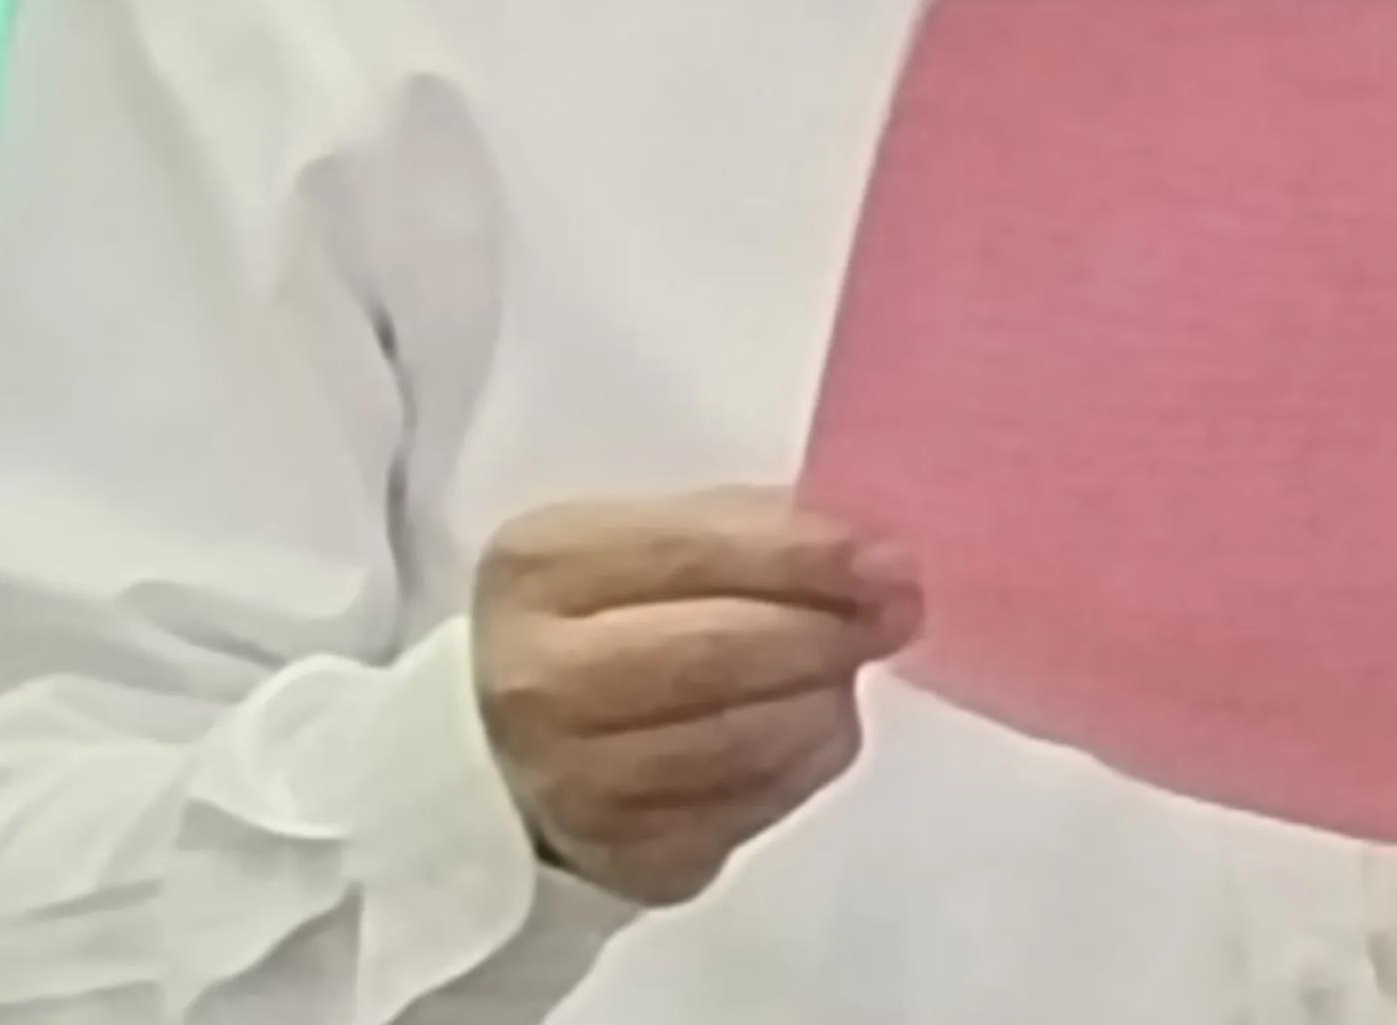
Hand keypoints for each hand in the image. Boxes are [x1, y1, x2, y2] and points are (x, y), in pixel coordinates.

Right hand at [470, 487, 923, 908]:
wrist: (501, 755)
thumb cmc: (587, 622)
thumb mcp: (627, 543)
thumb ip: (734, 533)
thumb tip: (866, 552)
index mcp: (540, 569)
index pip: (692, 550)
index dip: (802, 555)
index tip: (885, 556)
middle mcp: (541, 682)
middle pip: (723, 652)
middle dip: (828, 630)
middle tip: (895, 614)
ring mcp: (580, 786)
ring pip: (748, 741)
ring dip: (825, 703)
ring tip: (844, 674)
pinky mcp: (631, 863)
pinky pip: (754, 809)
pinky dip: (803, 765)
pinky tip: (809, 730)